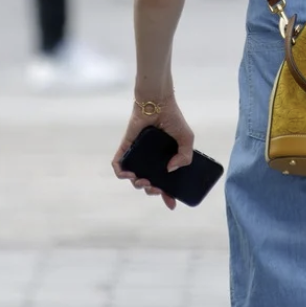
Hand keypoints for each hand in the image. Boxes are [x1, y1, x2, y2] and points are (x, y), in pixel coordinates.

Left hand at [112, 97, 194, 212]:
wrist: (158, 102)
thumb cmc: (173, 118)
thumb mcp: (187, 139)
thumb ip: (185, 156)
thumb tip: (170, 170)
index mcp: (165, 159)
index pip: (166, 182)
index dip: (168, 195)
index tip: (172, 204)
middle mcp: (150, 159)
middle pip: (148, 183)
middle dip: (152, 191)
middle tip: (156, 188)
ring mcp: (138, 154)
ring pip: (133, 177)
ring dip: (137, 185)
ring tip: (143, 181)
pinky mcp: (126, 147)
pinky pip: (118, 164)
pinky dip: (121, 172)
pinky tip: (128, 175)